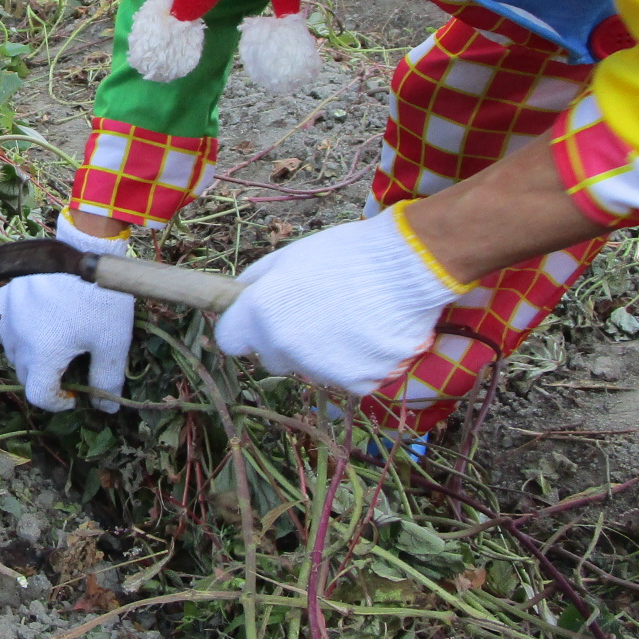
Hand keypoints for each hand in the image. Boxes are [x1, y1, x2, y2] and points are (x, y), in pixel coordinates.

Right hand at [0, 212, 133, 411]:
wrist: (86, 250)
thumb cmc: (101, 298)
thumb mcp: (112, 341)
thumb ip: (108, 378)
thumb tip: (106, 408)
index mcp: (43, 355)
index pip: (39, 396)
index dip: (57, 403)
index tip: (73, 395)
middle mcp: (19, 339)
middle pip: (25, 375)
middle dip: (46, 378)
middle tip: (69, 365)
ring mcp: (8, 316)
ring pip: (11, 351)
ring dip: (29, 357)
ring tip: (52, 344)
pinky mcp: (5, 295)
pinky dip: (9, 332)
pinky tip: (26, 327)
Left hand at [212, 203, 463, 395]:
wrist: (408, 266)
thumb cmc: (345, 254)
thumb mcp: (290, 256)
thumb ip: (258, 281)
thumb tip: (241, 297)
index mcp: (261, 314)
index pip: (230, 340)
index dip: (244, 329)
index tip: (259, 320)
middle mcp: (284, 347)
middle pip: (270, 357)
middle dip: (284, 340)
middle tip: (314, 313)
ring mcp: (319, 369)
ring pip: (309, 367)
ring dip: (321, 351)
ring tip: (350, 317)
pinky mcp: (355, 384)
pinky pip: (345, 377)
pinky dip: (354, 362)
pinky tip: (369, 333)